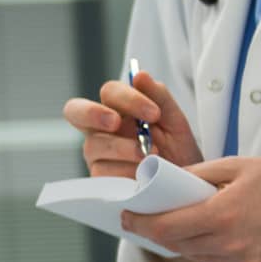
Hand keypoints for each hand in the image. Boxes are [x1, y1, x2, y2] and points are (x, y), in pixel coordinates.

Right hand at [63, 72, 201, 178]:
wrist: (185, 186)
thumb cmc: (178, 151)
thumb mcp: (175, 122)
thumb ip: (159, 97)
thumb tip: (139, 75)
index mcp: (117, 109)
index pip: (109, 92)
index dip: (127, 98)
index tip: (153, 113)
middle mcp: (101, 130)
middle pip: (76, 111)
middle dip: (93, 113)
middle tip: (115, 122)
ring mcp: (97, 155)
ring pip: (93, 145)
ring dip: (123, 149)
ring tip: (150, 157)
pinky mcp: (99, 180)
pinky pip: (102, 173)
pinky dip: (125, 172)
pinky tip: (142, 175)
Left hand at [123, 156, 260, 261]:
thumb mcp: (237, 166)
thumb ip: (198, 177)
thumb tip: (166, 182)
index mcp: (222, 215)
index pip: (166, 229)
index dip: (140, 225)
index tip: (126, 218)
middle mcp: (231, 245)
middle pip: (179, 246)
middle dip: (162, 232)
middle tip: (152, 218)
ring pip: (200, 258)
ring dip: (189, 242)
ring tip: (190, 223)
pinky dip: (216, 251)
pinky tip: (224, 234)